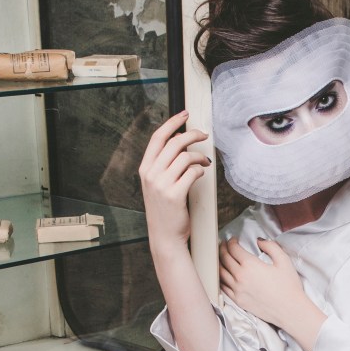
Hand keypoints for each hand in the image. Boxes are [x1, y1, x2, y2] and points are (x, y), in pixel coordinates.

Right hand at [139, 110, 209, 247]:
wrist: (165, 236)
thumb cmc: (165, 209)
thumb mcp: (158, 184)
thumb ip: (164, 164)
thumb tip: (180, 140)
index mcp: (145, 168)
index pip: (157, 137)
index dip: (172, 122)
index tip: (185, 114)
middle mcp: (150, 174)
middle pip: (174, 142)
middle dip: (192, 135)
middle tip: (204, 135)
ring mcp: (161, 184)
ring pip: (185, 156)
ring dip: (199, 156)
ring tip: (205, 161)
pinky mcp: (174, 194)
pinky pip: (193, 172)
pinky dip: (200, 169)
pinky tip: (202, 172)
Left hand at [220, 237, 326, 350]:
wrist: (289, 310)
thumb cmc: (288, 285)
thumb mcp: (284, 260)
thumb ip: (271, 246)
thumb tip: (259, 241)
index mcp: (250, 265)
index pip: (234, 249)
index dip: (231, 242)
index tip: (233, 239)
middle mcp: (240, 277)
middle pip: (225, 259)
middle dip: (223, 249)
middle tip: (223, 245)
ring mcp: (237, 290)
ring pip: (221, 273)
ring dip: (219, 262)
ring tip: (220, 258)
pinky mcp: (238, 300)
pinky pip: (223, 287)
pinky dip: (220, 278)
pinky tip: (222, 275)